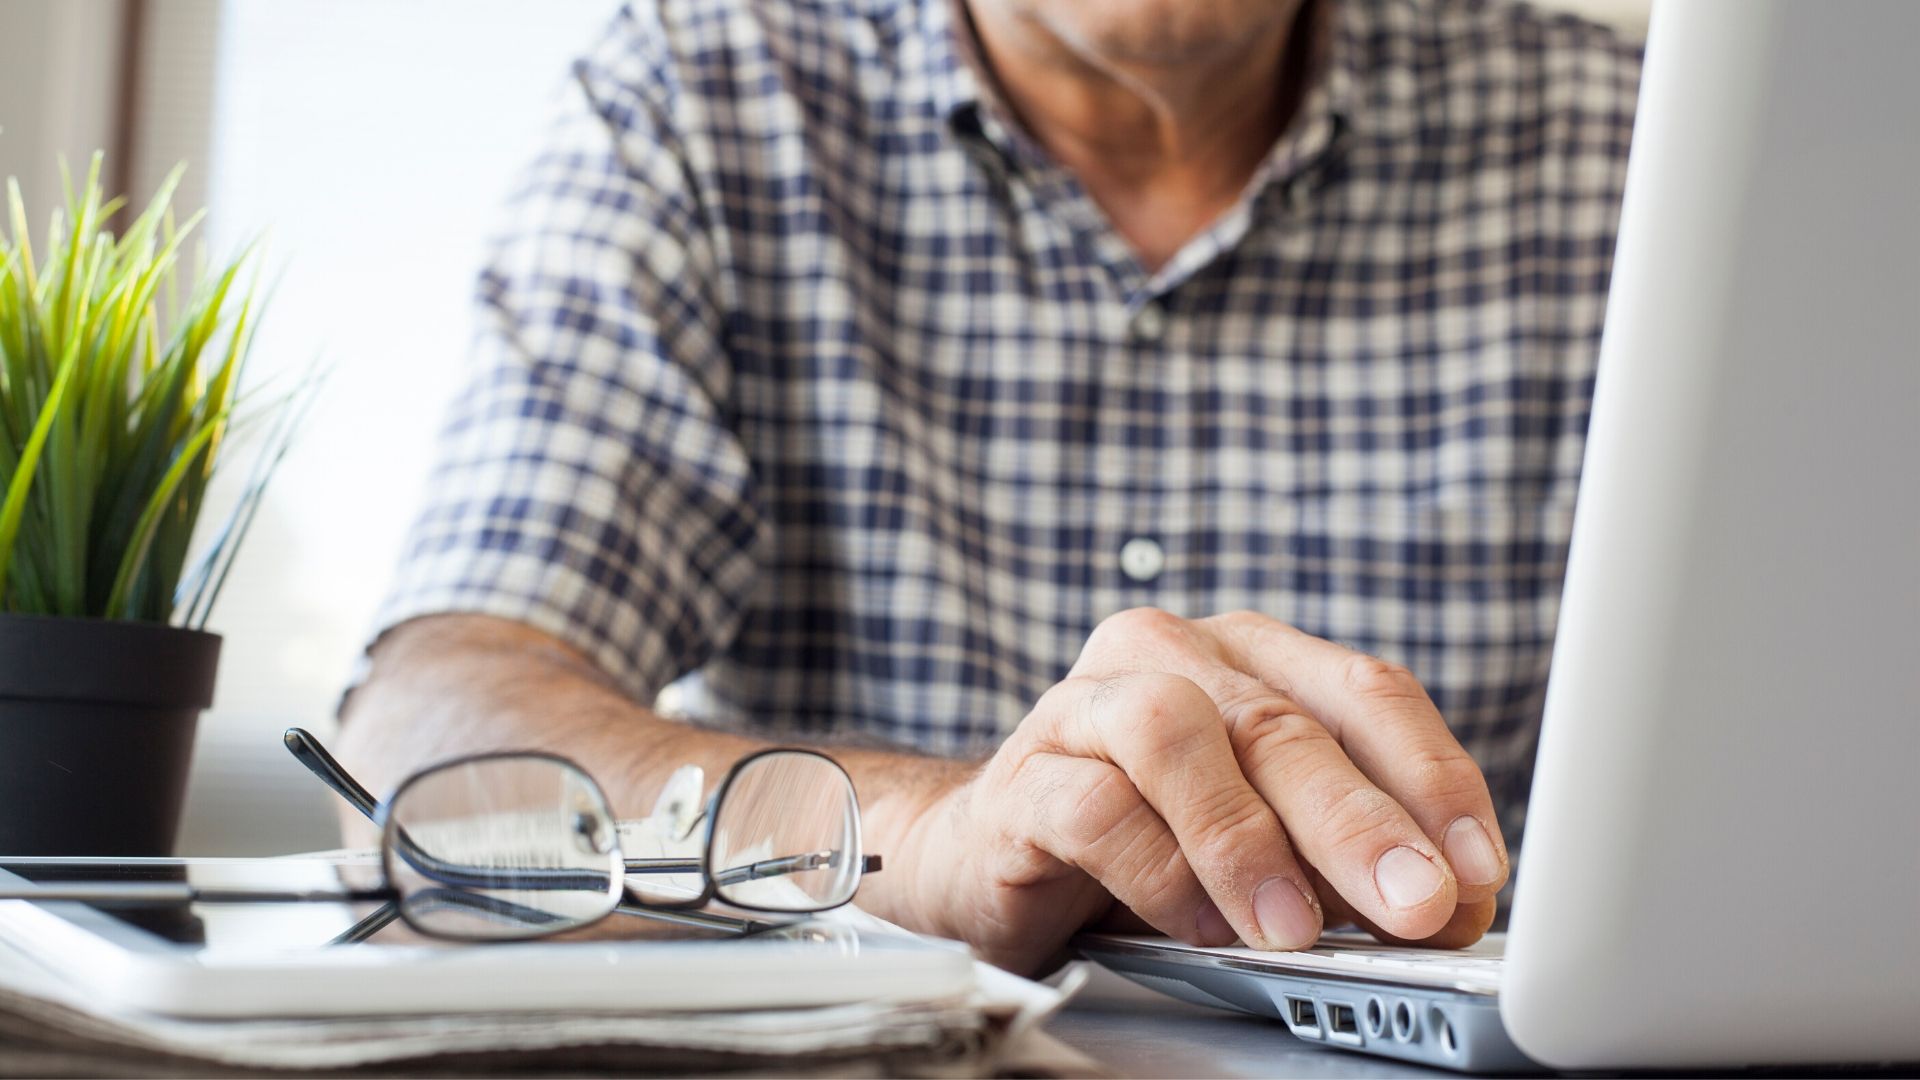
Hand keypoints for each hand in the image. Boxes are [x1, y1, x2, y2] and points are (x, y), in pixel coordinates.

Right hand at [897, 608, 1508, 973]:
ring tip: (1294, 928)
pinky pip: (1091, 808)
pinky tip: (1198, 927)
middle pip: (1278, 720)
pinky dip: (1158, 874)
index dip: (1431, 779)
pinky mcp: (1020, 779)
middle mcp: (1168, 655)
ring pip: (1174, 733)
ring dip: (1246, 838)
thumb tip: (1446, 906)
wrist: (988, 857)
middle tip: (1416, 904)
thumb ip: (1345, 853)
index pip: (1365, 690)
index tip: (1476, 870)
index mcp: (1250, 654)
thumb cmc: (1147, 837)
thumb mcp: (1268, 836)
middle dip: (1359, 821)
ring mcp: (1084, 707)